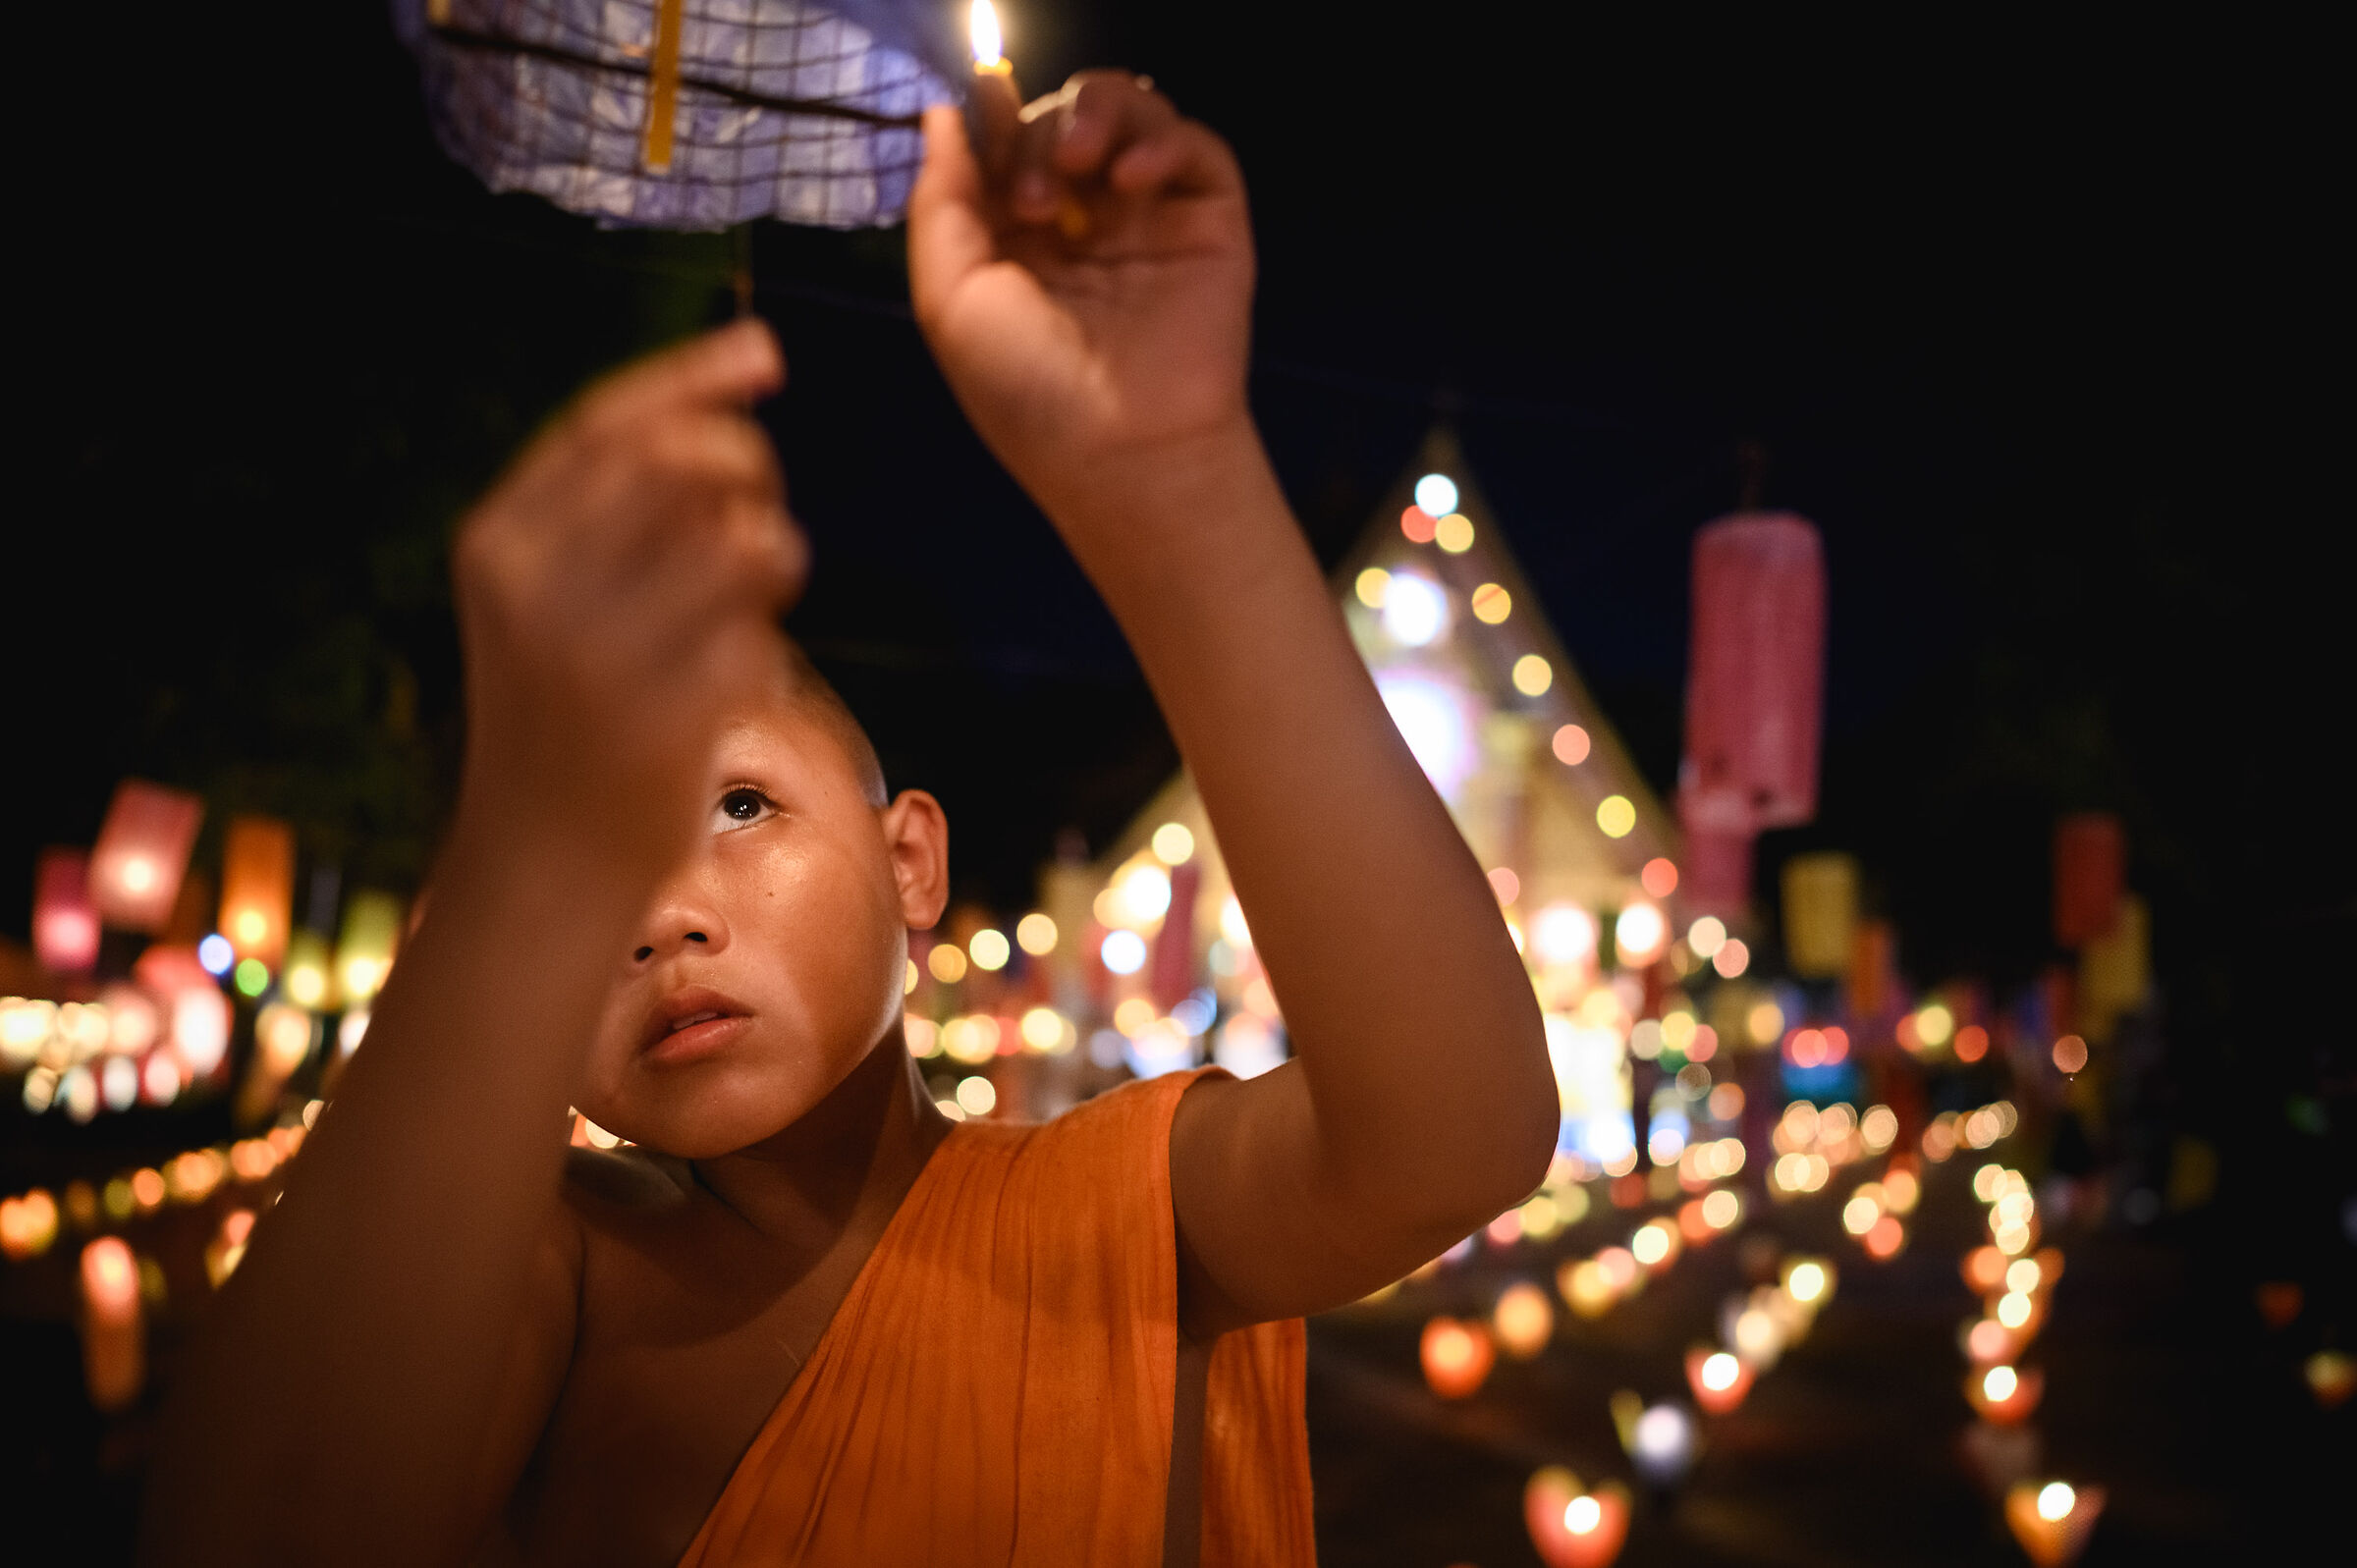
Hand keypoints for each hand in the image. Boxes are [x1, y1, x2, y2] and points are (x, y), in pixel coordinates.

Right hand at [450, 320, 801, 860]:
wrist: (543, 860)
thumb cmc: (563, 715)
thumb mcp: (543, 602)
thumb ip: (603, 516)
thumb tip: (725, 422)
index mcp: (500, 543)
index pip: (607, 422)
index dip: (694, 375)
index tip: (768, 353)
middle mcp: (539, 588)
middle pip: (682, 462)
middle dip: (746, 461)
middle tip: (761, 496)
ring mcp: (601, 655)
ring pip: (742, 541)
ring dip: (775, 551)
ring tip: (758, 588)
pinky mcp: (666, 719)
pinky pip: (760, 638)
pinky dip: (763, 644)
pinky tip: (733, 672)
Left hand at [908, 72, 1255, 523]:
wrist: (1123, 452)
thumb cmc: (1029, 391)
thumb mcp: (948, 298)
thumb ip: (939, 202)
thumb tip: (943, 115)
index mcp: (1015, 239)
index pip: (1004, 144)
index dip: (992, 115)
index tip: (984, 100)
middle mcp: (1081, 221)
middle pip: (1058, 120)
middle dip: (1035, 138)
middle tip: (1031, 202)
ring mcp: (1147, 219)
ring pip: (1128, 112)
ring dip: (1097, 114)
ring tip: (1080, 165)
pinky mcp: (1208, 223)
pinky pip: (1194, 145)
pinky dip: (1162, 139)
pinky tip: (1133, 179)